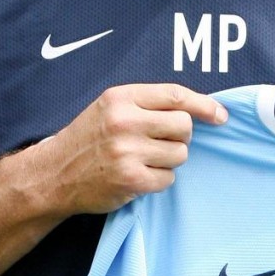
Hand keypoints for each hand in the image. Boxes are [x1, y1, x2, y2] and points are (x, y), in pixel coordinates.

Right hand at [33, 83, 227, 214]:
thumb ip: (148, 104)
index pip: (175, 95)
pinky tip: (138, 176)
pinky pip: (168, 178)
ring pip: (180, 154)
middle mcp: (125, 121)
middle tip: (158, 142)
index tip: (220, 115)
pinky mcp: (131, 178)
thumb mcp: (111, 108)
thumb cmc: (90, 139)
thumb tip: (202, 110)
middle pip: (184, 126)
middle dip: (179, 136)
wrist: (54, 174)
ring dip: (168, 160)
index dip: (204, 105)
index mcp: (121, 98)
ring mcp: (128, 151)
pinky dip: (159, 180)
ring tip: (143, 160)